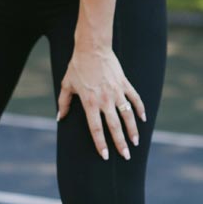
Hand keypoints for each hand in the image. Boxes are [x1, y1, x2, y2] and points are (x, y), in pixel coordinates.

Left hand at [56, 44, 146, 160]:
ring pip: (127, 115)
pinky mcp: (124, 83)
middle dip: (120, 143)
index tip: (105, 156)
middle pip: (114, 126)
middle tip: (126, 156)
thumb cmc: (77, 66)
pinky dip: (140, 109)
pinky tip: (143, 119)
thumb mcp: (66, 84)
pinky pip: (134, 99)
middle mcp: (105, 100)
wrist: (92, 47)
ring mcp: (116, 92)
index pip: (96, 129)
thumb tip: (59, 118)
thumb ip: (64, 103)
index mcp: (90, 102)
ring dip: (132, 130)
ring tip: (135, 142)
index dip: (100, 143)